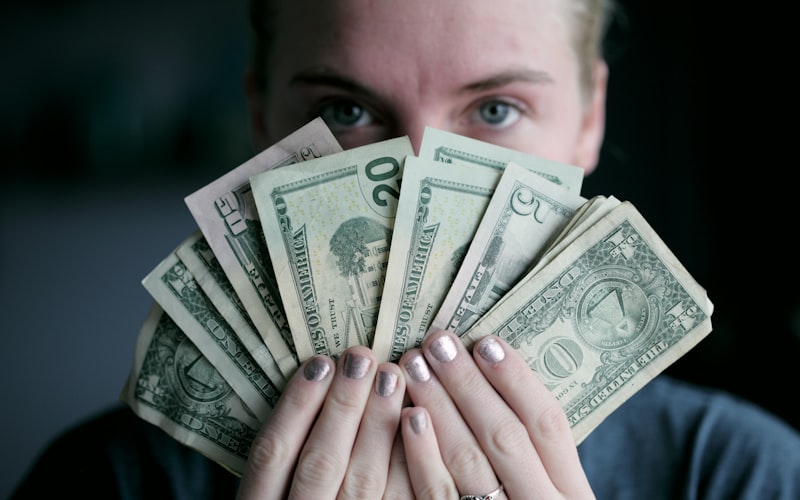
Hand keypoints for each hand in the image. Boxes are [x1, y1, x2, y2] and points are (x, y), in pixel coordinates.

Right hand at [237, 346, 407, 498]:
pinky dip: (408, 463)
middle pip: (321, 463)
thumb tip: (323, 378)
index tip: (319, 362)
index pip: (272, 455)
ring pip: (362, 483)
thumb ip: (290, 454)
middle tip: (362, 358)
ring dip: (378, 427)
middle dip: (343, 406)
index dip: (295, 406)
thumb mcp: (276, 492)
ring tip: (392, 377)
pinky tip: (417, 423)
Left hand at [399, 330, 594, 498]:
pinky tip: (409, 417)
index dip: (517, 379)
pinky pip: (440, 495)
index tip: (486, 341)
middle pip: (505, 436)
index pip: (547, 424)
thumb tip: (495, 380)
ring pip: (470, 461)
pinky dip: (423, 455)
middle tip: (439, 342)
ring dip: (440, 408)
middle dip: (468, 384)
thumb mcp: (552, 491)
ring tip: (416, 366)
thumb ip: (534, 454)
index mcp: (572, 492)